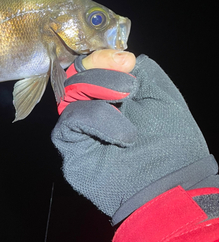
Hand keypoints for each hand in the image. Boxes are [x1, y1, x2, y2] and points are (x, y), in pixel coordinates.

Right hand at [52, 51, 218, 223]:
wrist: (172, 184)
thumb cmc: (172, 141)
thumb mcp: (161, 93)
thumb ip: (140, 69)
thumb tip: (118, 57)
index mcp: (111, 95)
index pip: (91, 66)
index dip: (101, 58)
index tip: (124, 61)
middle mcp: (92, 108)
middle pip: (76, 75)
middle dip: (99, 71)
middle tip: (127, 86)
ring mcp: (80, 127)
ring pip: (70, 93)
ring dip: (99, 89)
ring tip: (126, 102)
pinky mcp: (71, 147)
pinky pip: (70, 120)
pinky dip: (95, 117)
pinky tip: (122, 131)